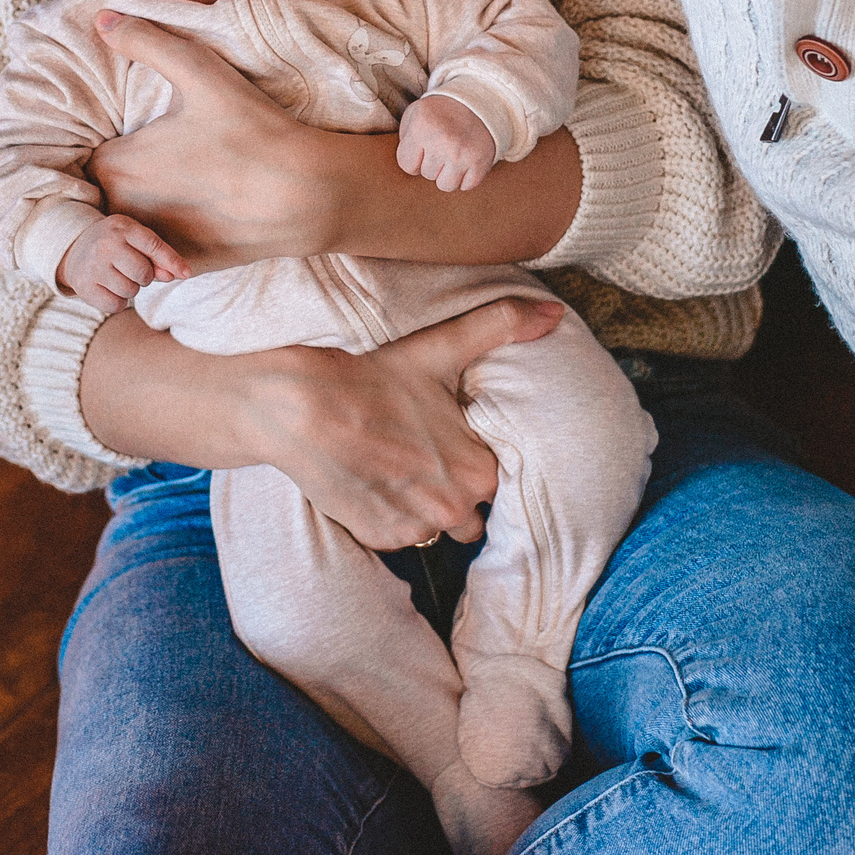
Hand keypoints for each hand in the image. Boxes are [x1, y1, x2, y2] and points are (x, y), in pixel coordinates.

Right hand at [56, 215, 189, 314]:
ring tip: (118, 277)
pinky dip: (118, 302)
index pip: (153, 246)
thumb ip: (157, 256)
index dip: (173, 261)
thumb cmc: (115, 244)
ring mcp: (93, 266)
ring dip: (131, 289)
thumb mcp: (135, 240)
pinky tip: (109, 288)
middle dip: (144, 277)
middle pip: (144, 273)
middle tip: (132, 270)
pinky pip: (116, 305)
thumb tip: (176, 274)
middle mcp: (105, 245)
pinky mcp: (84, 287)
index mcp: (122, 227)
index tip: (186, 274)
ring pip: (131, 291)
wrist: (75, 249)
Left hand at [87, 12, 341, 267]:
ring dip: (142, 215)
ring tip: (182, 194)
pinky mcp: (179, 269)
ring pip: (130, 228)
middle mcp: (123, 213)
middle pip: (106, 195)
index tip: (140, 141)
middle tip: (166, 164)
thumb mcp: (200, 73)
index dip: (114, 148)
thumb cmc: (252, 132)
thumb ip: (147, 42)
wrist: (306, 196)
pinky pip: (156, 258)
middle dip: (124, 182)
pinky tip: (199, 221)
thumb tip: (102, 18)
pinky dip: (167, 245)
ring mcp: (151, 247)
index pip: (91, 159)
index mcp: (116, 167)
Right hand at [247, 296, 563, 548]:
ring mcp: (414, 529)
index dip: (478, 457)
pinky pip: (402, 536)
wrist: (300, 408)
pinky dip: (394, 517)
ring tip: (402, 468)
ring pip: (439, 527)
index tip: (455, 439)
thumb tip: (554, 315)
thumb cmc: (373, 377)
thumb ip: (501, 326)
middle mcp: (452, 509)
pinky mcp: (380, 539)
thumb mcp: (440, 348)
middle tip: (426, 452)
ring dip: (429, 507)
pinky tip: (377, 482)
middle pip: (474, 510)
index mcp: (479, 469)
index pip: (501, 478)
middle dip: (457, 487)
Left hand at [396, 95, 497, 192]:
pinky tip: (466, 159)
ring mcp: (463, 153)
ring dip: (448, 174)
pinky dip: (466, 176)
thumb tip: (410, 167)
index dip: (414, 157)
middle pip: (427, 175)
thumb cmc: (439, 113)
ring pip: (446, 185)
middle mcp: (443, 141)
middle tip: (442, 145)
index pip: (407, 165)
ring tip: (453, 154)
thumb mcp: (415, 115)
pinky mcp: (481, 162)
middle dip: (432, 163)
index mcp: (421, 127)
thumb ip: (405, 141)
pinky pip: (466, 186)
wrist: (477, 103)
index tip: (423, 146)